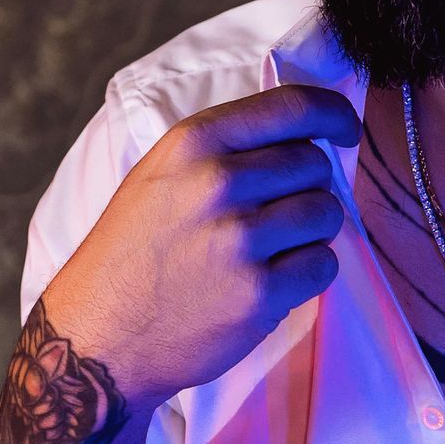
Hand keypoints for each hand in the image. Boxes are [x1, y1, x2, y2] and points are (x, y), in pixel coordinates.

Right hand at [41, 83, 361, 408]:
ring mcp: (241, 239)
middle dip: (309, 187)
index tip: (345, 129)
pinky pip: (323, 265)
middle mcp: (219, 182)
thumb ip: (225, 149)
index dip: (333, 114)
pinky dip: (309, 273)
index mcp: (194, 143)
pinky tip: (272, 280)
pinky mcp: (260, 292)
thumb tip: (305, 136)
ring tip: (271, 250)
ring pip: (325, 213)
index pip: (293, 106)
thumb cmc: (133, 254)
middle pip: (314, 163)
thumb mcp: (160, 176)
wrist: (99, 336)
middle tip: (277, 215)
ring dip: (311, 232)